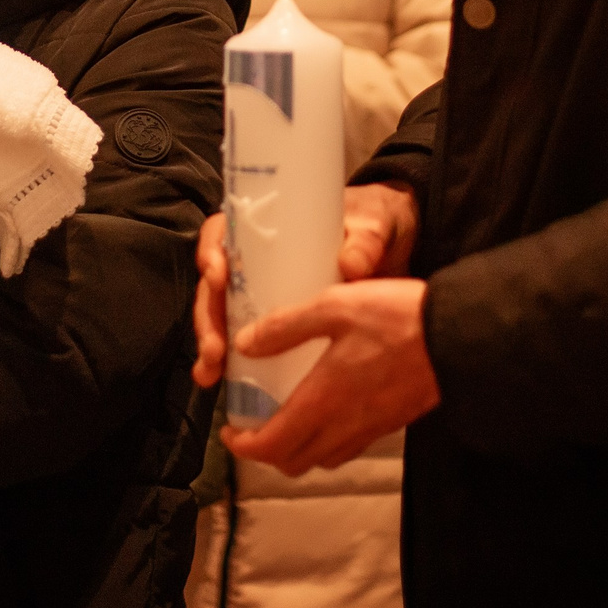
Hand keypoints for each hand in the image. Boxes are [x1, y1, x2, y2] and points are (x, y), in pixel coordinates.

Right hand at [192, 183, 418, 389]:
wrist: (398, 248)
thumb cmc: (375, 223)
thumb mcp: (373, 223)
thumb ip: (366, 240)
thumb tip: (350, 264)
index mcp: (268, 227)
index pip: (223, 232)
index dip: (211, 252)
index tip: (218, 275)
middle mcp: (257, 260)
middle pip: (216, 286)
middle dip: (208, 317)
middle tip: (215, 348)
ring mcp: (265, 292)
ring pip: (223, 317)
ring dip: (212, 345)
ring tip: (211, 374)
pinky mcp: (280, 322)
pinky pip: (248, 341)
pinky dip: (234, 363)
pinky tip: (227, 384)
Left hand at [220, 278, 439, 475]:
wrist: (461, 338)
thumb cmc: (397, 319)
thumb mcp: (334, 305)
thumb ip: (286, 326)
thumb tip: (245, 343)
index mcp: (322, 402)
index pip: (270, 446)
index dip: (242, 446)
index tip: (230, 430)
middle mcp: (343, 426)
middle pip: (293, 463)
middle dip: (266, 452)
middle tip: (254, 425)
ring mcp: (370, 430)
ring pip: (322, 459)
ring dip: (297, 449)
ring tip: (288, 418)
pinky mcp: (391, 424)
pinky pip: (349, 447)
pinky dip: (328, 441)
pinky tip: (330, 410)